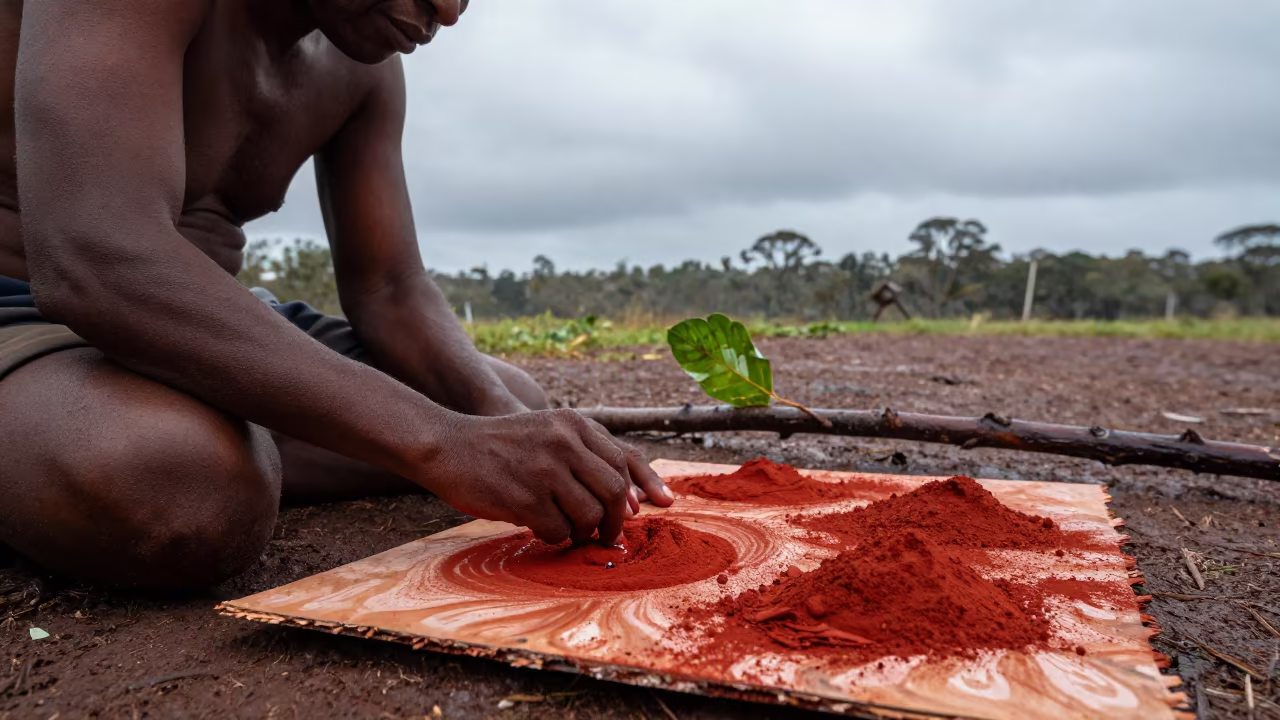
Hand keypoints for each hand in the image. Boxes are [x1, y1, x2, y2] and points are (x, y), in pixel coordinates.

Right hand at [421, 409, 674, 545]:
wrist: (448, 446)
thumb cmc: (502, 445)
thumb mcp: (547, 431)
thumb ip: (586, 455)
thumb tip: (632, 500)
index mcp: (573, 424)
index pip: (624, 459)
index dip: (644, 486)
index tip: (659, 505)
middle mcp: (564, 443)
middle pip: (613, 492)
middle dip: (615, 520)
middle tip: (607, 535)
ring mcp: (545, 470)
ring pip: (588, 515)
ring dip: (581, 531)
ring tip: (565, 528)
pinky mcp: (525, 498)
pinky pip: (557, 530)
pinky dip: (552, 535)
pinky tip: (537, 526)